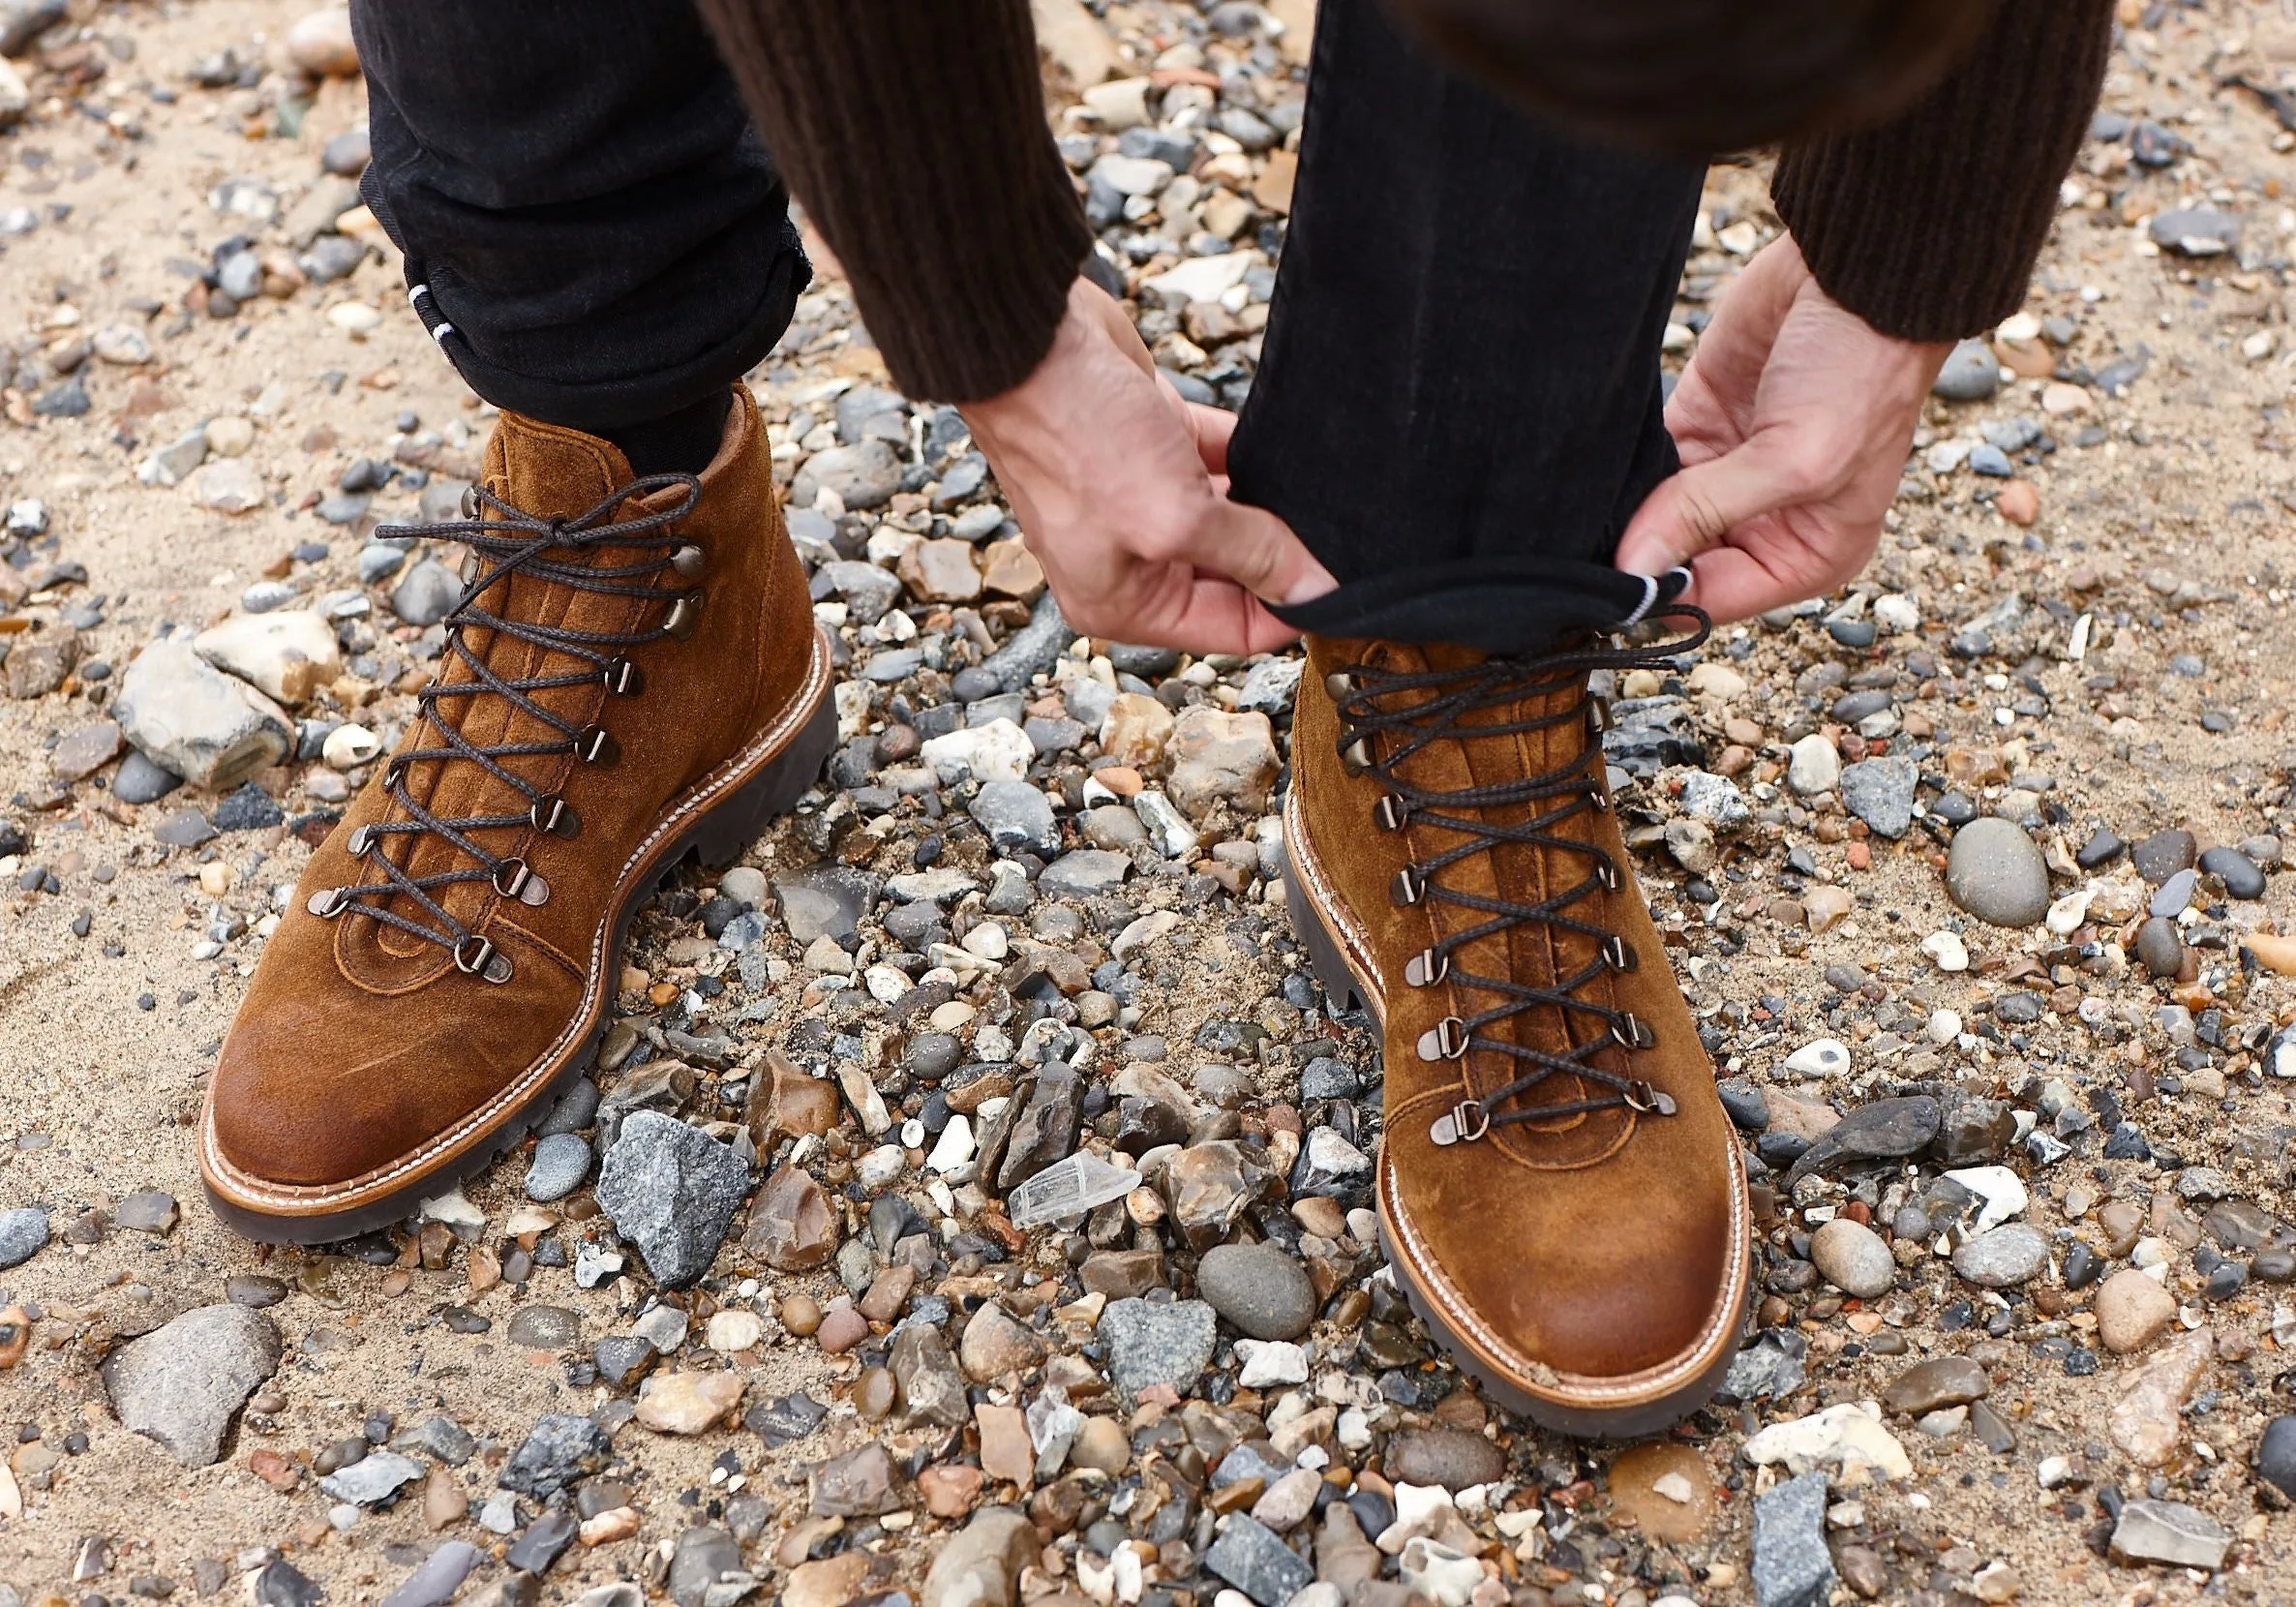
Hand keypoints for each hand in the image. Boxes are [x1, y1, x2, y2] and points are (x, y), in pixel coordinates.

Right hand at [962, 278, 1334, 653]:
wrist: (1033, 341)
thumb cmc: (1077, 440)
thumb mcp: (1176, 517)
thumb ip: (1252, 555)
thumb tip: (1315, 592)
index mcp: (1123, 603)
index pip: (1230, 628)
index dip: (1289, 611)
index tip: (1347, 585)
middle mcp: (1131, 561)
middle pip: (1236, 577)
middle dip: (1284, 558)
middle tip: (1347, 535)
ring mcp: (1144, 502)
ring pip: (1234, 519)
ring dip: (1275, 508)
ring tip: (1328, 495)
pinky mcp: (1157, 446)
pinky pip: (1224, 463)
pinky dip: (1257, 457)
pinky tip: (1295, 450)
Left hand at [1613, 236, 1951, 621]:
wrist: (1856, 267)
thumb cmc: (1861, 369)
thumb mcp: (1795, 459)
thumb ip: (1709, 513)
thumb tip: (1635, 570)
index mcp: (1808, 551)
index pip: (1713, 599)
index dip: (1660, 595)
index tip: (1607, 584)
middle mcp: (1766, 521)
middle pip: (1677, 561)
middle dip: (1636, 553)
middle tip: (1579, 548)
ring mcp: (1726, 472)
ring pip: (1652, 515)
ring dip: (1620, 513)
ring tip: (1579, 509)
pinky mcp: (1697, 423)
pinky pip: (1644, 464)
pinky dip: (1618, 469)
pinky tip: (1589, 472)